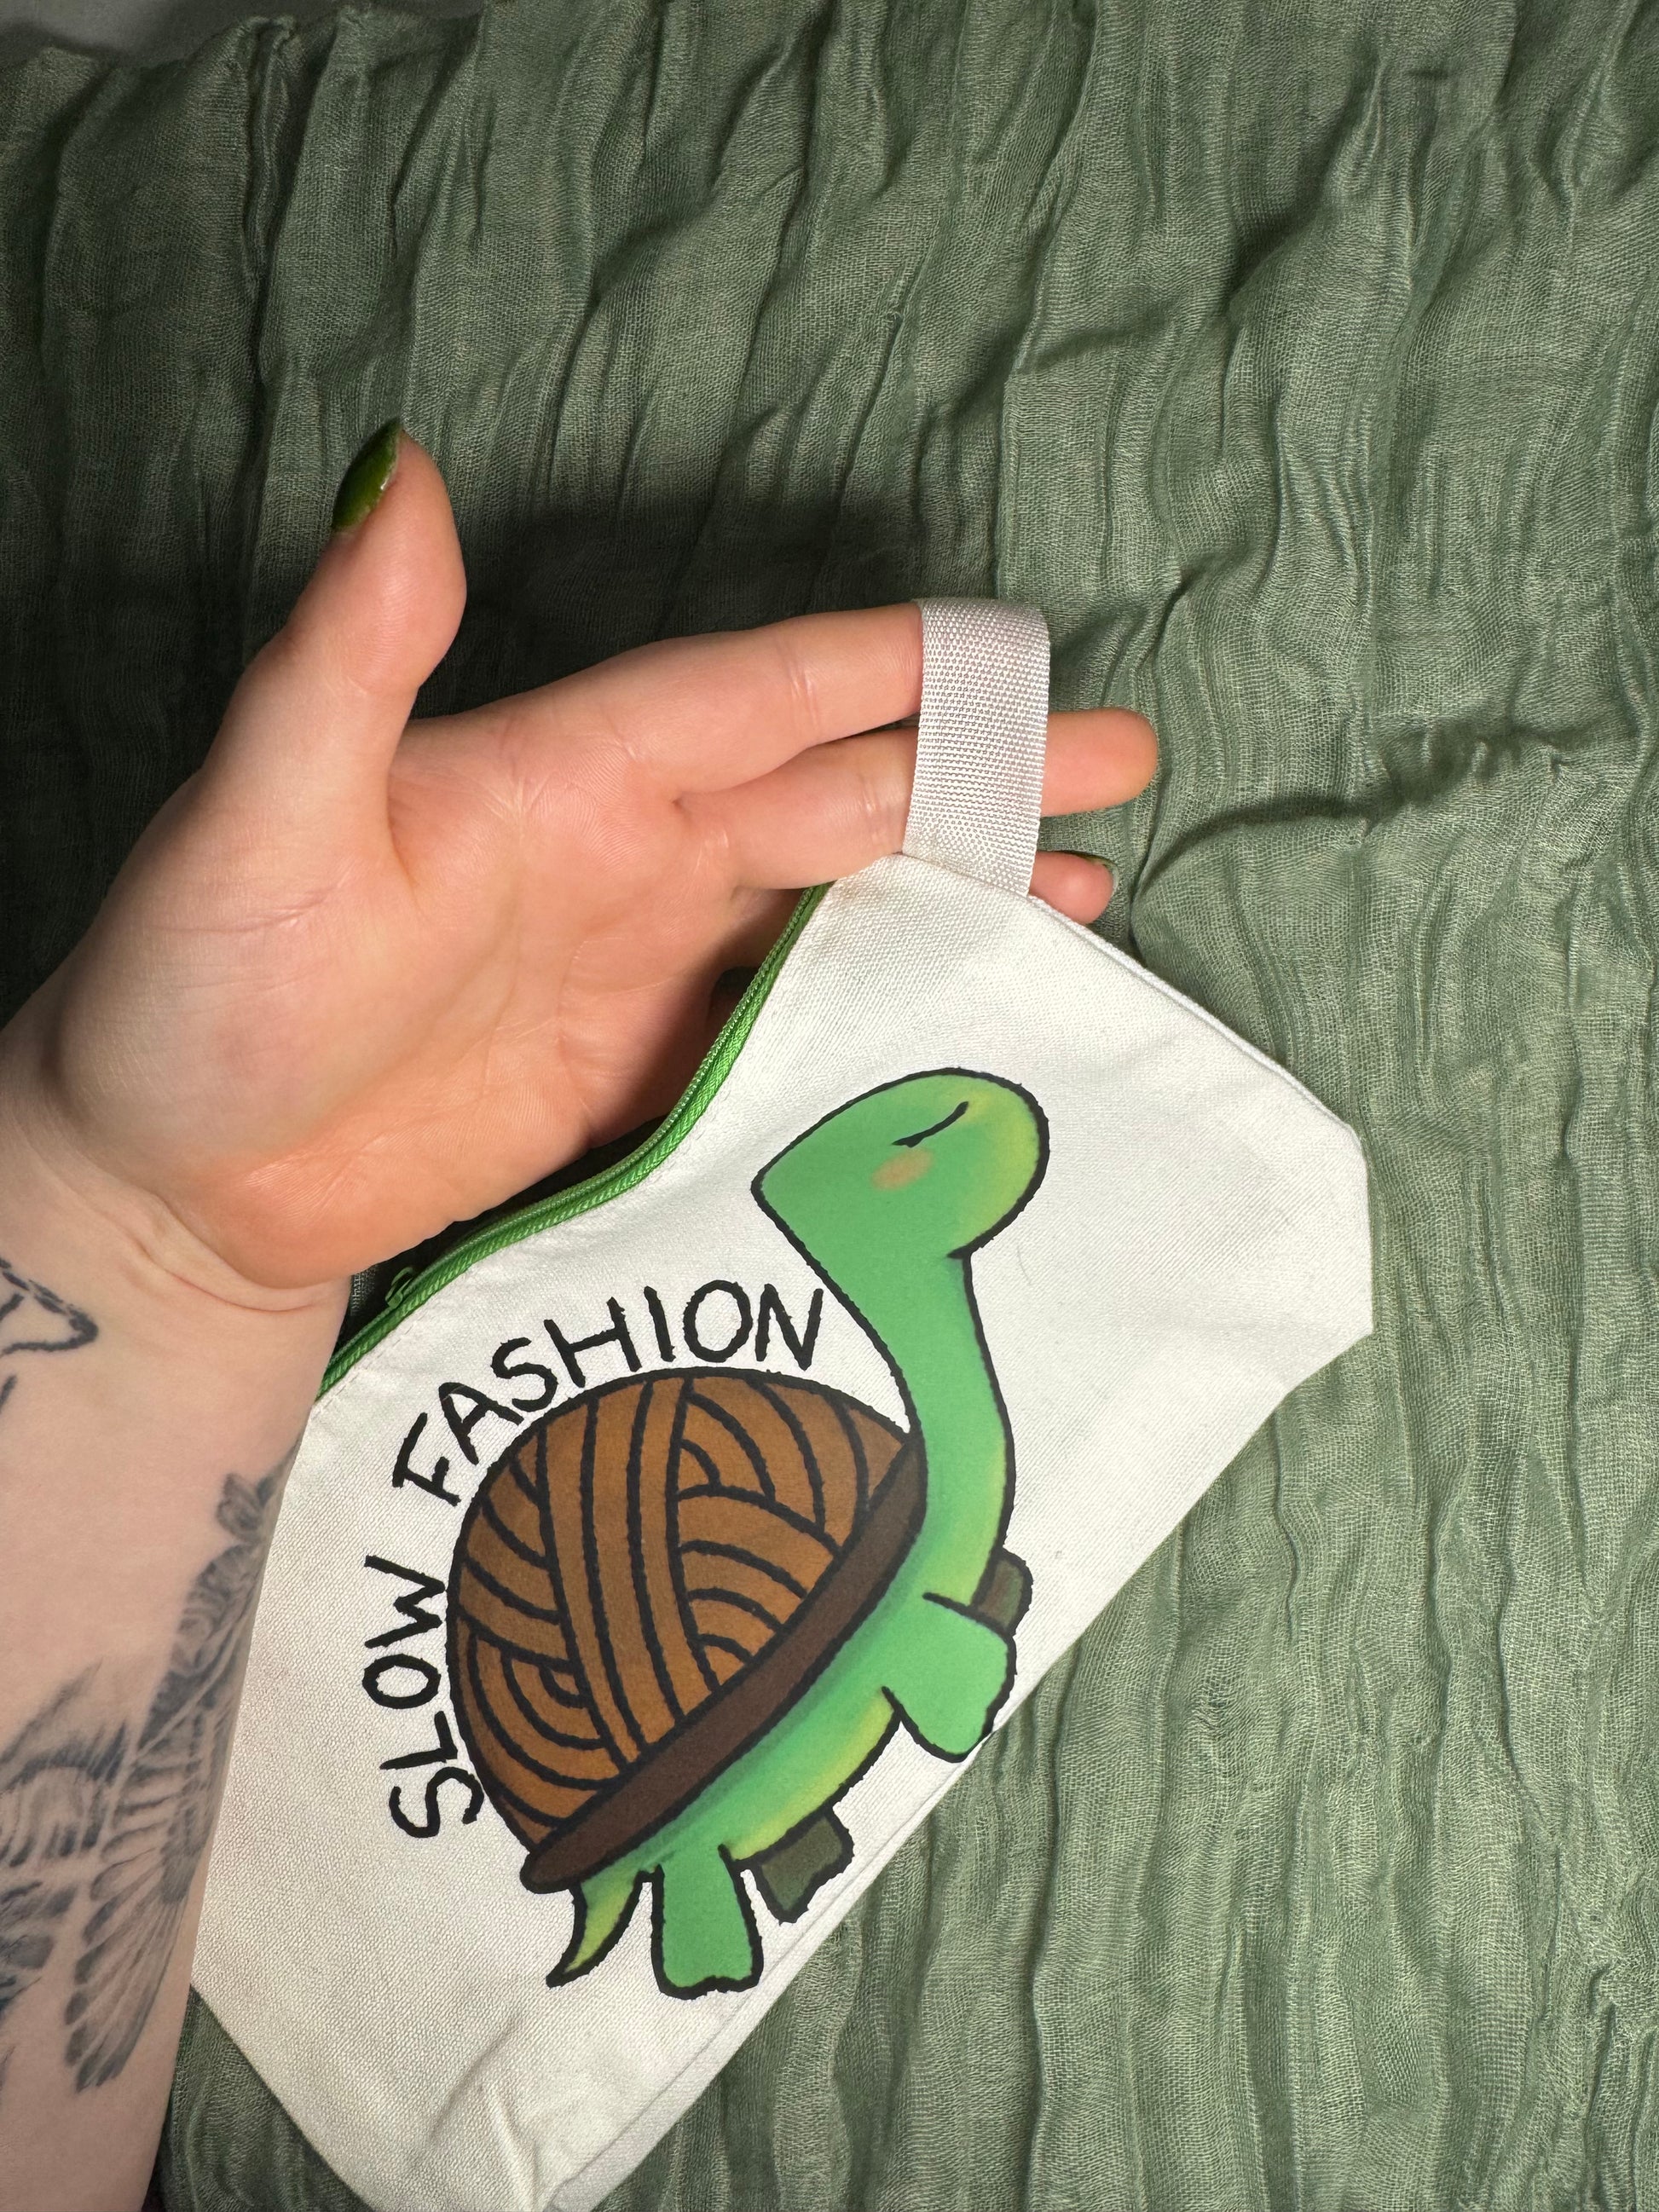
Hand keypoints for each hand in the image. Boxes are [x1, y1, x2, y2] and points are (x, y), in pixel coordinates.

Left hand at [0, 425, 1156, 1301]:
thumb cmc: (195, 992)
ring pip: (824, 911)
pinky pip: (778, 1034)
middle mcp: (614, 859)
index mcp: (557, 779)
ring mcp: (627, 971)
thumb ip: (344, 658)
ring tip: (1076, 899)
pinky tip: (953, 1026)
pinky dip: (874, 1021)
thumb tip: (399, 470)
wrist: (166, 1185)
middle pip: (826, 798)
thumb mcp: (260, 815)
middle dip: (972, 774)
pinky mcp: (624, 1078)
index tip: (1019, 648)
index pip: (752, 700)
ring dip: (948, 896)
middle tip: (1117, 762)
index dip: (883, 670)